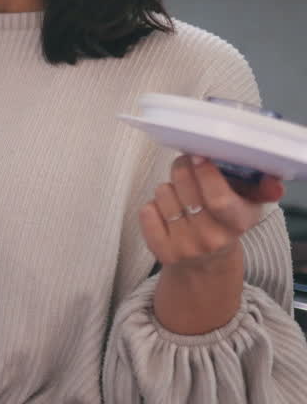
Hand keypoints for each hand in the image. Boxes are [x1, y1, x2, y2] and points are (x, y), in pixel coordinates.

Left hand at [142, 155, 285, 334]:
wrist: (206, 263)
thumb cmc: (225, 222)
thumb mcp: (247, 205)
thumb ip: (261, 187)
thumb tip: (272, 180)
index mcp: (237, 223)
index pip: (218, 198)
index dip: (204, 172)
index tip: (198, 156)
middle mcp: (211, 238)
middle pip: (184, 185)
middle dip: (182, 167)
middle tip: (186, 165)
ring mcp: (185, 246)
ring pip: (163, 192)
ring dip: (169, 188)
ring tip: (181, 197)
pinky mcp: (161, 251)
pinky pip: (147, 210)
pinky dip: (154, 205)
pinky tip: (168, 212)